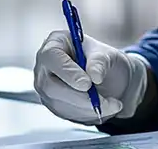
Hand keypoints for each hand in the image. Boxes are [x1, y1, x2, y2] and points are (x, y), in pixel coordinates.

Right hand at [33, 29, 148, 124]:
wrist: (109, 78)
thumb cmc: (103, 60)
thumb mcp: (107, 55)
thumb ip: (100, 62)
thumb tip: (94, 75)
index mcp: (55, 43)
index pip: (52, 57)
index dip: (68, 72)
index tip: (87, 84)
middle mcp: (45, 66)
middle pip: (50, 85)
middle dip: (79, 96)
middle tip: (102, 101)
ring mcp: (46, 87)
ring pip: (59, 103)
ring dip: (87, 108)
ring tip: (112, 104)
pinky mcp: (53, 104)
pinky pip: (66, 113)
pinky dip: (87, 114)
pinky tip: (103, 108)